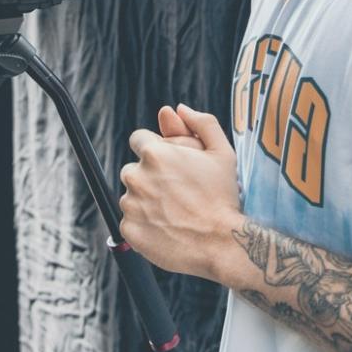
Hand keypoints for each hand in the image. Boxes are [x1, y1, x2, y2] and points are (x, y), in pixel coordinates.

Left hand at [118, 103, 241, 280]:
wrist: (221, 243)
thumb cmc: (223, 197)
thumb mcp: (222, 153)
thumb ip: (201, 123)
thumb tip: (179, 108)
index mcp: (154, 153)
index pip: (139, 139)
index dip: (156, 150)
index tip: (170, 165)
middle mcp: (136, 176)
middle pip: (134, 169)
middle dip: (150, 176)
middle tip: (177, 192)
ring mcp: (130, 204)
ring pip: (131, 196)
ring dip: (146, 201)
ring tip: (175, 212)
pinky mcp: (128, 229)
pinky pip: (130, 221)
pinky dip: (144, 224)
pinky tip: (167, 227)